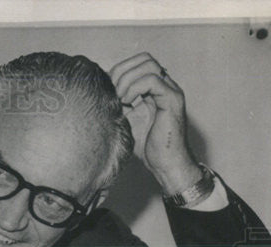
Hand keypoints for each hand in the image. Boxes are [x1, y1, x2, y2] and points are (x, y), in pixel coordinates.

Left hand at [108, 52, 201, 194]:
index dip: (119, 71)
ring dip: (128, 79)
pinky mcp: (173, 99)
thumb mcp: (125, 120)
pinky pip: (153, 80)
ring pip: (149, 65)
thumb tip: (98, 93)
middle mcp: (165, 85)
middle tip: (113, 93)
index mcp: (155, 88)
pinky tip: (128, 104)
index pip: (137, 63)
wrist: (164, 164)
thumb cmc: (146, 147)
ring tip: (120, 99)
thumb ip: (117, 104)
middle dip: (123, 71)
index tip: (108, 91)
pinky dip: (136, 88)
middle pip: (144, 58)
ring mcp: (171, 90)